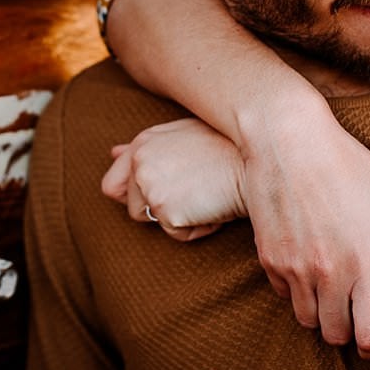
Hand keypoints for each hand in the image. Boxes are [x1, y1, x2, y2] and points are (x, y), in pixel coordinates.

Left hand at [100, 118, 247, 241]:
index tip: (162, 195)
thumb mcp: (182, 135)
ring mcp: (150, 187)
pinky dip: (198, 228)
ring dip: (180, 218)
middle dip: (156, 211)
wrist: (257, 157)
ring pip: (155, 223)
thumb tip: (113, 153)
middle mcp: (139, 163)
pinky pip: (178, 234)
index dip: (134, 197)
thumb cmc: (227, 145)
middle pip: (133, 209)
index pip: (112, 184)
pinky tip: (215, 205)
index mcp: (142, 144)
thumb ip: (148, 147)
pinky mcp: (167, 211)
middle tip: (189, 195)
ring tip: (206, 195)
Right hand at [236, 95, 369, 358]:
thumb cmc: (349, 164)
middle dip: (347, 329)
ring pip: (307, 320)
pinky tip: (306, 263)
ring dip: (320, 311)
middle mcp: (329, 272)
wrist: (288, 140)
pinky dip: (295, 288)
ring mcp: (295, 267)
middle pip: (335, 336)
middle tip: (354, 309)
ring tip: (331, 289)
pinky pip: (283, 293)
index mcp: (368, 262)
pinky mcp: (270, 258)